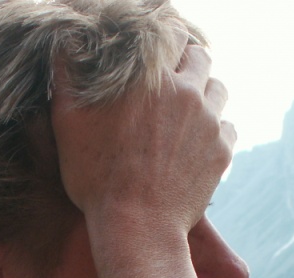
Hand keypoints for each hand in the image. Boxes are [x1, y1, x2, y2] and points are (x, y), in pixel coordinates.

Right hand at [50, 34, 234, 238]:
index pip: (172, 33)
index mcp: (150, 76)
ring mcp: (208, 121)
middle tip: (169, 84)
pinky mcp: (221, 150)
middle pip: (200, 58)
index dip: (165, 39)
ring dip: (204, 94)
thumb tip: (66, 44)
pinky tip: (193, 143)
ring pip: (218, 89)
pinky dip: (214, 130)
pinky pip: (227, 126)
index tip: (157, 53)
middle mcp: (186, 91)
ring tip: (183, 115)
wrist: (136, 227)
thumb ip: (66, 75)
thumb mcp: (67, 123)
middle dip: (186, 65)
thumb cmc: (96, 177)